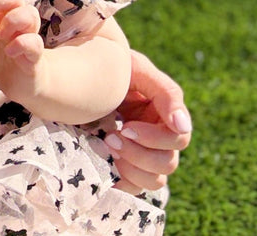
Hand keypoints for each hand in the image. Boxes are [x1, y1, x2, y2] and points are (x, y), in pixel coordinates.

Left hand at [104, 49, 191, 193]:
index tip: (126, 128)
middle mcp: (157, 136)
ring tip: (107, 147)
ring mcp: (142, 153)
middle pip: (168, 162)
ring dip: (132, 168)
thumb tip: (183, 126)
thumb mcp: (136, 68)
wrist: (73, 75)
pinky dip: (124, 182)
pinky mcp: (124, 166)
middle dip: (139, 153)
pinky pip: (135, 188)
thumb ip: (165, 92)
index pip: (178, 138)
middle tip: (111, 138)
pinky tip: (107, 165)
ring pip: (156, 179)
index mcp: (163, 114)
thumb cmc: (106, 67)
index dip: (155, 138)